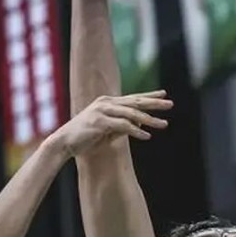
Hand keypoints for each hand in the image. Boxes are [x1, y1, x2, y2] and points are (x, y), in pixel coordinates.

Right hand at [53, 91, 172, 157]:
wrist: (64, 142)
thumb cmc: (85, 138)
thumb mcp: (108, 130)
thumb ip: (123, 125)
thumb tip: (141, 123)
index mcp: (107, 102)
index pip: (133, 97)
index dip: (149, 95)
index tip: (164, 94)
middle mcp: (106, 103)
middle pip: (135, 101)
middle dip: (154, 103)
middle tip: (170, 104)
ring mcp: (102, 111)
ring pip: (132, 113)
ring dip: (149, 120)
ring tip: (164, 124)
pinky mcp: (100, 122)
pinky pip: (123, 126)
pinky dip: (136, 131)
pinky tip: (146, 136)